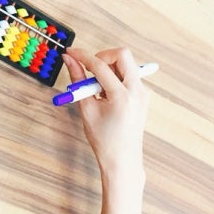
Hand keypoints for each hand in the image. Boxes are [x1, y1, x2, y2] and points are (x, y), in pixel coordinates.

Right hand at [62, 46, 148, 192]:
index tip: (71, 53)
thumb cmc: (104, 140)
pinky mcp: (144, 95)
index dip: (82, 56)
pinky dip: (115, 77)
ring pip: (127, 64)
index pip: (101, 65)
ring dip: (109, 68)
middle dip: (103, 56)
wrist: (123, 160)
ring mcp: (144, 92)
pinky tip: (106, 95)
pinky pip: (129, 75)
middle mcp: (138, 91)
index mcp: (122, 97)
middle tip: (90, 69)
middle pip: (123, 55)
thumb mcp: (86, 109)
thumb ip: (78, 81)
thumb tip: (69, 60)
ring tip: (97, 90)